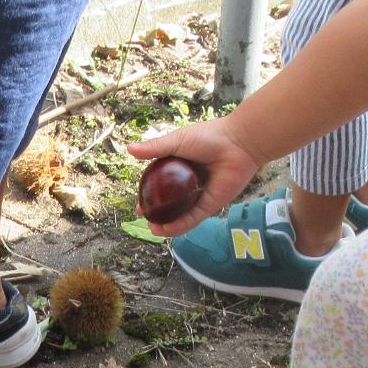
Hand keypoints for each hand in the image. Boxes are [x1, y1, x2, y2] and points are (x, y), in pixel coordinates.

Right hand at [126, 120, 265, 236]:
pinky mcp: (212, 205)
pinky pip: (194, 218)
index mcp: (180, 166)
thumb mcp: (177, 141)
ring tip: (153, 229)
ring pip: (181, 214)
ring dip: (167, 224)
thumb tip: (129, 149)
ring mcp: (200, 195)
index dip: (149, 195)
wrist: (238, 143)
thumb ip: (155, 148)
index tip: (139, 203)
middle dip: (157, 212)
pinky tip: (168, 230)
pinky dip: (181, 225)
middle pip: (171, 202)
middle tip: (144, 217)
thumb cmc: (209, 137)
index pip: (161, 185)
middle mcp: (190, 183)